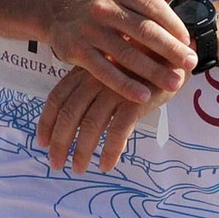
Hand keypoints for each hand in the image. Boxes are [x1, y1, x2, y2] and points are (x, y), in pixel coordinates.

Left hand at [36, 65, 179, 173]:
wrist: (175, 49)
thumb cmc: (142, 61)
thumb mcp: (111, 69)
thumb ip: (94, 85)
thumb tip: (76, 113)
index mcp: (86, 71)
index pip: (57, 98)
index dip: (47, 122)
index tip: (42, 142)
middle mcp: (96, 79)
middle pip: (69, 114)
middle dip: (60, 142)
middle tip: (56, 164)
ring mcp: (115, 89)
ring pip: (90, 125)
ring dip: (82, 151)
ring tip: (79, 168)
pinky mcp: (135, 100)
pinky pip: (118, 131)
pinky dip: (110, 151)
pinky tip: (107, 165)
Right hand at [46, 0, 197, 103]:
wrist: (58, 13)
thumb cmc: (106, 5)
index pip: (153, 6)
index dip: (174, 24)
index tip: (190, 42)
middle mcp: (105, 8)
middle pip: (144, 30)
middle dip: (170, 49)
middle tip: (191, 64)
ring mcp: (89, 29)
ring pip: (126, 53)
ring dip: (153, 71)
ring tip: (175, 83)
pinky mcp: (76, 50)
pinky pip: (104, 71)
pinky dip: (124, 85)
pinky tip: (143, 96)